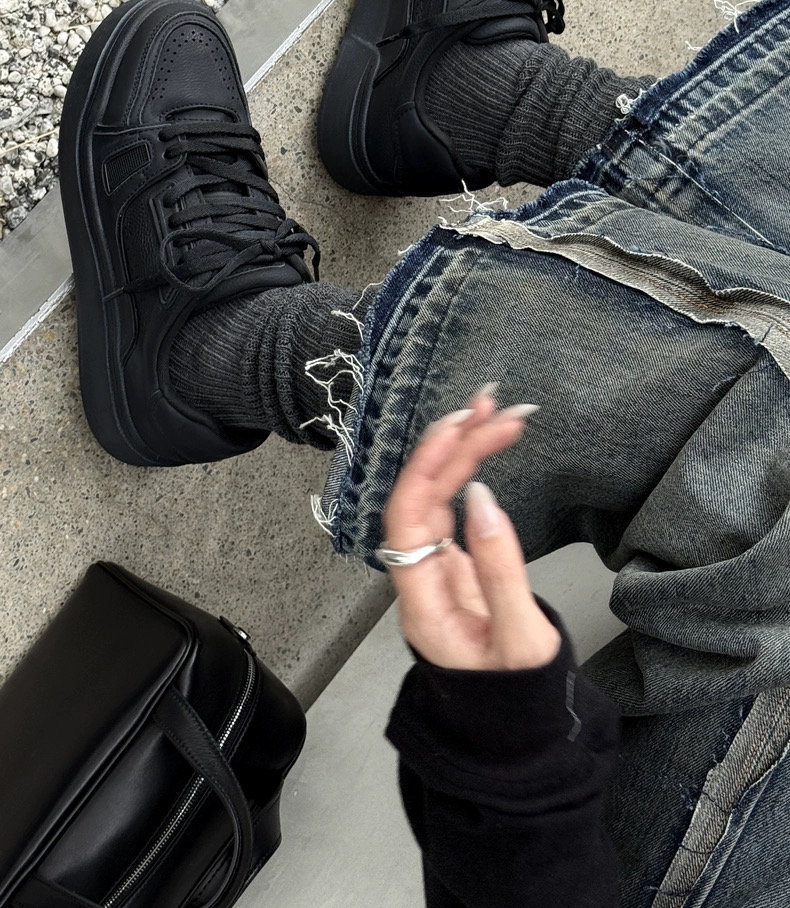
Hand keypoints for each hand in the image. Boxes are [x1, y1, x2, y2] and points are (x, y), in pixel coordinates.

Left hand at [383, 391, 561, 671]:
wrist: (517, 732)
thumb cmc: (515, 697)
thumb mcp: (519, 640)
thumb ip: (500, 570)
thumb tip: (482, 498)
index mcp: (422, 602)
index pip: (407, 517)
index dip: (427, 467)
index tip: (459, 427)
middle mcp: (420, 578)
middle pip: (423, 496)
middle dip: (455, 445)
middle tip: (496, 406)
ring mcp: (436, 568)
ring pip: (439, 496)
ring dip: (465, 451)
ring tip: (498, 411)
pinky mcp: (456, 564)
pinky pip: (454, 507)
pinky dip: (472, 472)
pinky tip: (488, 444)